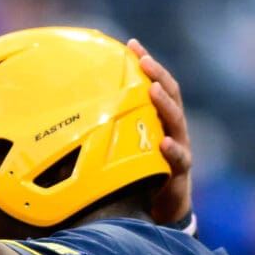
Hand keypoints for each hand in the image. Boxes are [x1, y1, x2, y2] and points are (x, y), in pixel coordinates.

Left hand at [127, 38, 192, 226]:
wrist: (162, 210)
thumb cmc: (141, 173)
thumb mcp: (126, 146)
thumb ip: (112, 127)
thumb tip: (73, 110)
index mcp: (160, 119)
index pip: (157, 84)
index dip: (148, 64)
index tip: (133, 44)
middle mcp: (173, 129)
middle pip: (170, 95)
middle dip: (158, 75)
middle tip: (144, 60)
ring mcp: (179, 149)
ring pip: (176, 122)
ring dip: (164, 104)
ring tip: (153, 89)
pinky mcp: (180, 173)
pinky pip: (179, 160)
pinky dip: (172, 151)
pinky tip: (164, 143)